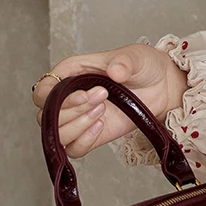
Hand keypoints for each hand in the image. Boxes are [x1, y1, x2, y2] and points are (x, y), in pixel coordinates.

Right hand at [31, 43, 188, 159]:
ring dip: (78, 127)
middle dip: (72, 111)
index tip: (84, 94)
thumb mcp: (136, 57)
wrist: (163, 86)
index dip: (54, 97)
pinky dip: (84, 142)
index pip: (42, 91)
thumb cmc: (144, 66)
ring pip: (57, 135)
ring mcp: (79, 118)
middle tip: (102, 99)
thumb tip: (115, 71)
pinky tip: (101, 127)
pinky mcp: (91, 135)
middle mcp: (69, 97)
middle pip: (46, 116)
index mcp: (71, 72)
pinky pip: (74, 149)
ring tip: (102, 112)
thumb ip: (124, 62)